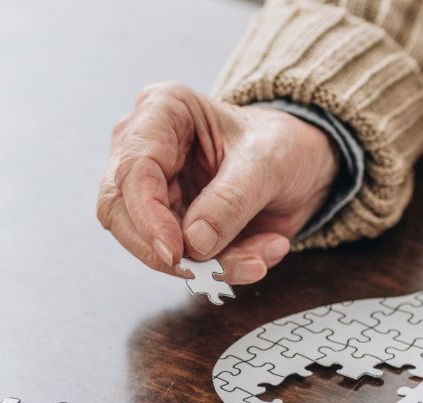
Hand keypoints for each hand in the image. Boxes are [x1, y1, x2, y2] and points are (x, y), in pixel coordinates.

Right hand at [97, 83, 338, 283]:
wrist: (302, 164)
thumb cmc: (282, 144)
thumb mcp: (268, 162)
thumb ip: (231, 200)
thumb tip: (193, 242)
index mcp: (162, 111)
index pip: (132, 170)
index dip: (147, 217)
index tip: (176, 252)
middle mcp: (146, 148)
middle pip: (120, 212)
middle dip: (167, 251)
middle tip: (212, 272)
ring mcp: (153, 189)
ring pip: (150, 244)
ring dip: (207, 265)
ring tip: (259, 258)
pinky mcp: (169, 223)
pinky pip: (181, 259)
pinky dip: (221, 267)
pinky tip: (261, 255)